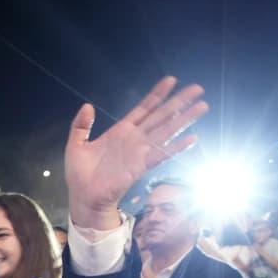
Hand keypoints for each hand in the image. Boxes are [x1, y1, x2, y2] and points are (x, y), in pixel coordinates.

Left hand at [65, 77, 206, 228]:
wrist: (83, 197)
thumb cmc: (80, 173)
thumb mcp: (76, 145)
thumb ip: (81, 125)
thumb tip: (88, 105)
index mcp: (120, 131)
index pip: (143, 109)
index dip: (157, 95)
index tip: (171, 80)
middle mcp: (134, 139)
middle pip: (161, 115)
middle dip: (179, 102)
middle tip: (197, 88)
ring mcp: (139, 152)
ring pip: (166, 131)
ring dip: (184, 119)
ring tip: (202, 106)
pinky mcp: (141, 166)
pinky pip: (162, 154)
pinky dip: (177, 146)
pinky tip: (193, 138)